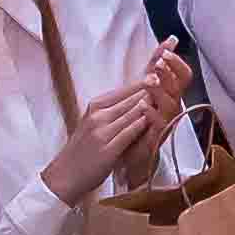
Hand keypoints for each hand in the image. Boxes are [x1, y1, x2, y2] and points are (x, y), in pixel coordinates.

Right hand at [45, 46, 193, 198]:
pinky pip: (130, 131)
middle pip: (133, 95)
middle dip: (153, 81)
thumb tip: (138, 100)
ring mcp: (102, 129)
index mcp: (97, 105)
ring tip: (170, 86)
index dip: (147, 75)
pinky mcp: (107, 147)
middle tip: (170, 64)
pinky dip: (144, 123)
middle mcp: (99, 113)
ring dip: (152, 100)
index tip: (162, 58)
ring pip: (133, 110)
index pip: (128, 88)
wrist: (64, 175)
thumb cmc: (82, 151)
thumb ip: (114, 111)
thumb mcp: (95, 124)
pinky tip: (157, 117)